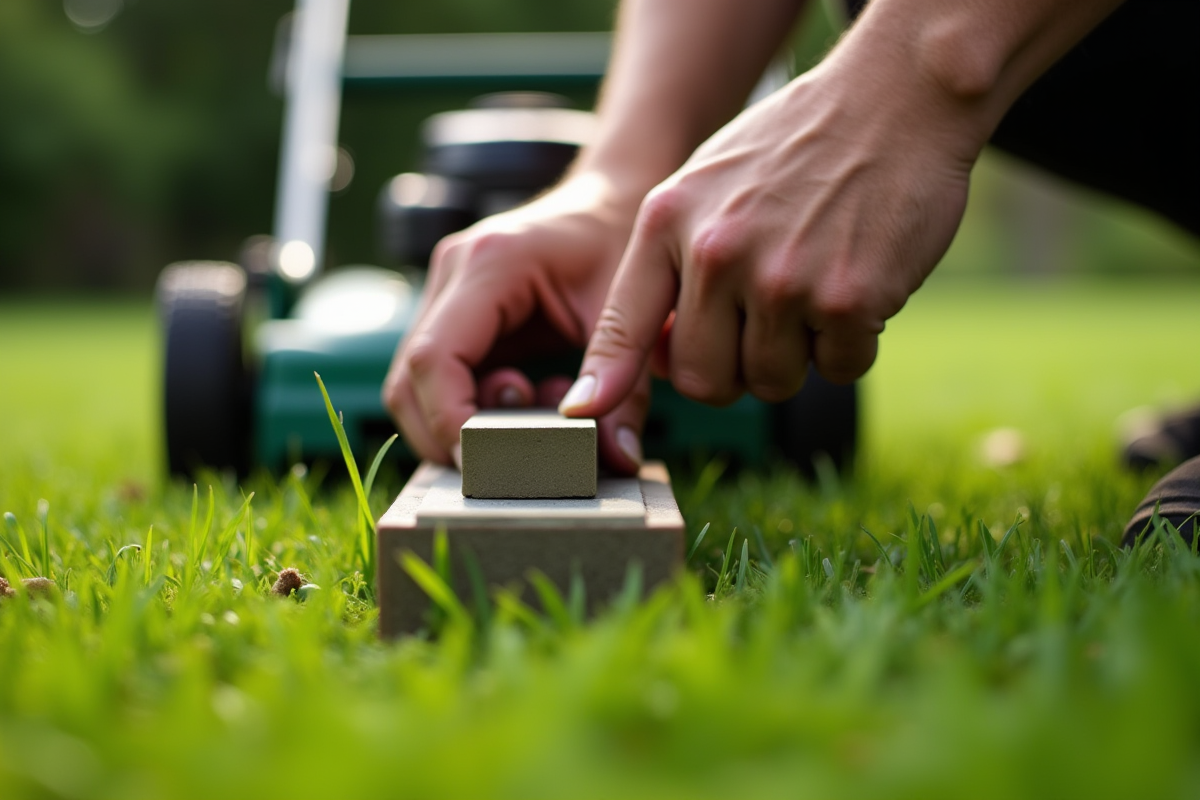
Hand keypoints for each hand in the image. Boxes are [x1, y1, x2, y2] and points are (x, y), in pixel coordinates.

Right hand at [383, 173, 650, 471]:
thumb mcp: (633, 315)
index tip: (488, 462)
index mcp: (491, 264)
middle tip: (516, 448)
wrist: (609, 201)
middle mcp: (453, 273)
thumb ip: (627, 390)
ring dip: (459, 422)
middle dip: (449, 433)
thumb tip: (617, 461)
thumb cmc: (619, 244)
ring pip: (411, 384)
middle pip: (408, 379)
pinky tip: (529, 396)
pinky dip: (471, 405)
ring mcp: (445, 291)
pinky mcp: (452, 311)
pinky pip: (437, 376)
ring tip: (533, 410)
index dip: (450, 422)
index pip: (435, 358)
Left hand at [559, 43, 980, 421]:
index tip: (584, 415)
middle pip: (702, 380)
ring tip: (812, 288)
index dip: (604, 381)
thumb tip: (638, 356)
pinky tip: (856, 284)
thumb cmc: (795, 148)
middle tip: (763, 325)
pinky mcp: (847, 299)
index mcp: (668, 222)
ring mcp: (781, 279)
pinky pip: (838, 369)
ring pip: (771, 383)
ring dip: (797, 357)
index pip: (621, 326)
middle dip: (733, 370)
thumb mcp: (703, 182)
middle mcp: (716, 253)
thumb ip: (668, 259)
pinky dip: (851, 345)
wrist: (894, 97)